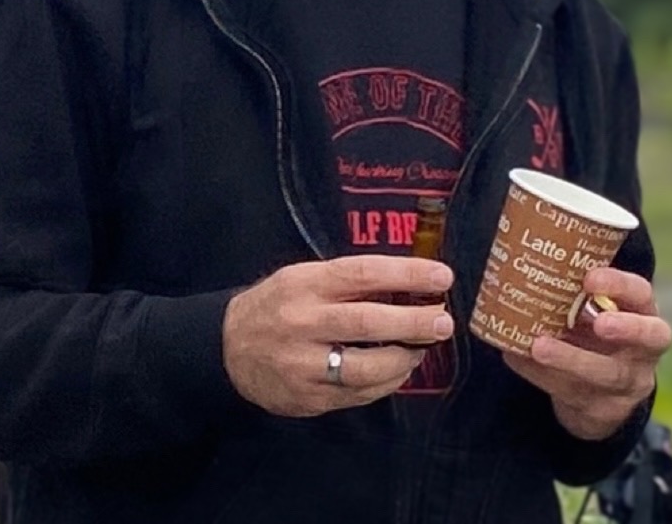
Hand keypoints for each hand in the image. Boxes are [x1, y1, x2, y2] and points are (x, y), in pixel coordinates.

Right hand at [223, 255, 453, 416]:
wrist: (227, 348)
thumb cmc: (277, 304)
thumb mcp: (304, 277)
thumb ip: (347, 281)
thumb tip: (408, 283)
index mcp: (307, 284)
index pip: (364, 273)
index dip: (407, 274)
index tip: (441, 276)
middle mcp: (304, 322)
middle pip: (368, 322)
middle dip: (413, 323)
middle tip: (443, 322)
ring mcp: (304, 364)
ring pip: (366, 367)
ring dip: (404, 359)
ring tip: (421, 348)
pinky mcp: (308, 398)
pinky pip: (358, 393)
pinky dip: (385, 382)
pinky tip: (398, 370)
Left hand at [501, 266, 671, 440]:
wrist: (598, 394)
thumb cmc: (588, 330)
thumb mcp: (590, 309)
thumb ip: (570, 287)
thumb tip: (517, 245)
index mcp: (641, 313)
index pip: (642, 294)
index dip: (621, 286)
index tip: (590, 278)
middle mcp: (644, 350)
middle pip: (648, 339)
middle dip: (625, 329)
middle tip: (599, 323)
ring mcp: (628, 384)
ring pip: (607, 374)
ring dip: (570, 359)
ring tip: (538, 346)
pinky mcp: (603, 411)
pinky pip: (574, 394)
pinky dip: (541, 376)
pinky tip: (517, 358)